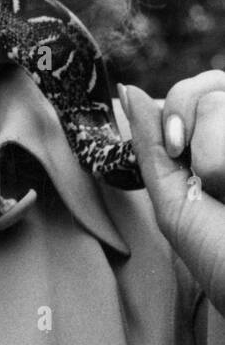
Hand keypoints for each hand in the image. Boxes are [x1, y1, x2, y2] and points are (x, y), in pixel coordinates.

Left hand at [122, 76, 224, 311]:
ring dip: (216, 155)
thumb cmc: (219, 256)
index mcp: (220, 143)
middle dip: (200, 135)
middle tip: (210, 178)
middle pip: (209, 89)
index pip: (197, 90)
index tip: (179, 151)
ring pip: (219, 102)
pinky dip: (224, 162)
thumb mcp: (173, 201)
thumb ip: (151, 144)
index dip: (179, 112)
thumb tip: (129, 91)